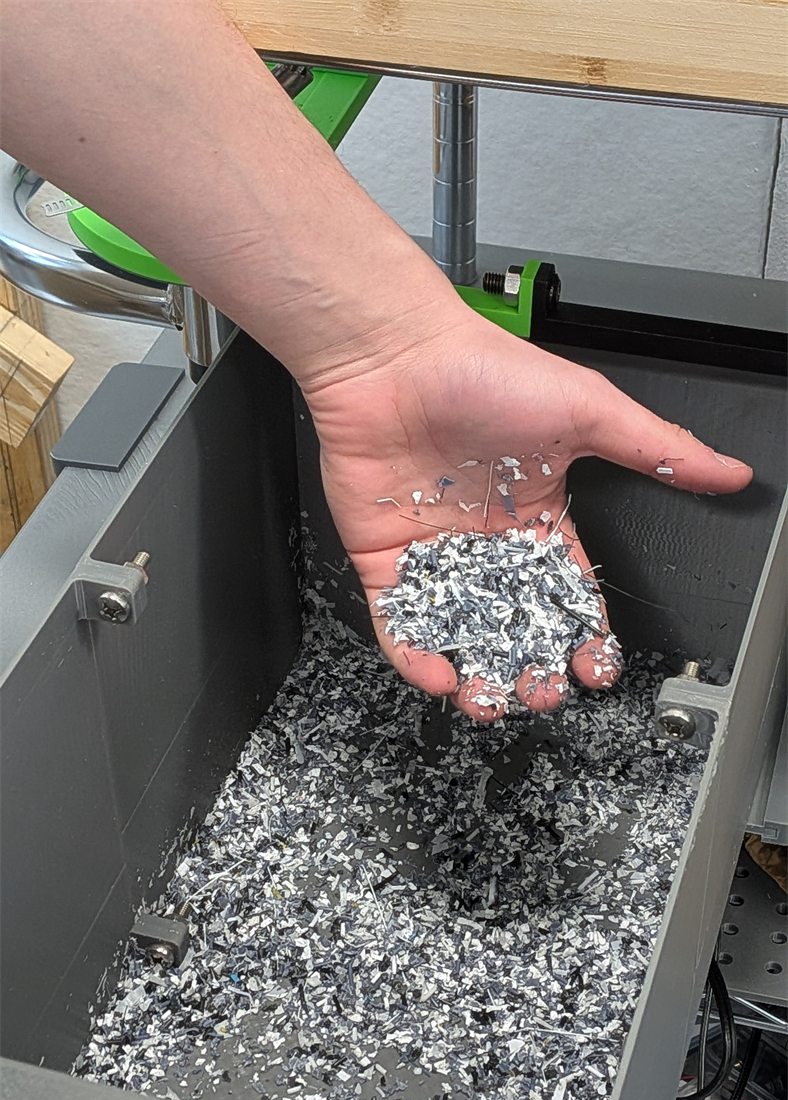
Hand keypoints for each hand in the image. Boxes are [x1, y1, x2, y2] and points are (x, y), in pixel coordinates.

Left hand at [305, 305, 751, 721]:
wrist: (397, 355)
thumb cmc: (485, 371)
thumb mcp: (589, 412)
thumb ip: (658, 451)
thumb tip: (727, 471)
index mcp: (539, 519)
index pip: (568, 594)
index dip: (583, 636)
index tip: (594, 667)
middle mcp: (488, 543)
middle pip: (515, 627)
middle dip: (532, 668)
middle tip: (542, 692)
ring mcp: (436, 554)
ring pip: (459, 634)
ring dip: (476, 673)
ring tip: (490, 699)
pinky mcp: (386, 559)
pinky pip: (399, 621)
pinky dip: (416, 654)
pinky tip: (438, 673)